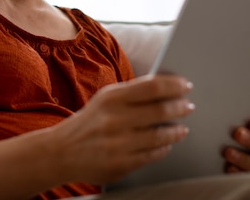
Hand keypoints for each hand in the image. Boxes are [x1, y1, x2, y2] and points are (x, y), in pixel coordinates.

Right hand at [49, 74, 194, 184]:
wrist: (61, 152)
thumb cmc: (90, 122)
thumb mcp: (105, 100)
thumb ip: (132, 93)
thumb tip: (167, 87)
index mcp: (111, 98)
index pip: (152, 86)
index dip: (174, 85)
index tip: (186, 85)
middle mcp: (114, 119)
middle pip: (160, 110)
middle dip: (180, 107)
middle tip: (188, 106)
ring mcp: (117, 143)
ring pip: (160, 136)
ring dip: (176, 131)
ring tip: (182, 128)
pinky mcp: (120, 164)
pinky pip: (152, 155)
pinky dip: (164, 148)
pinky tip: (166, 144)